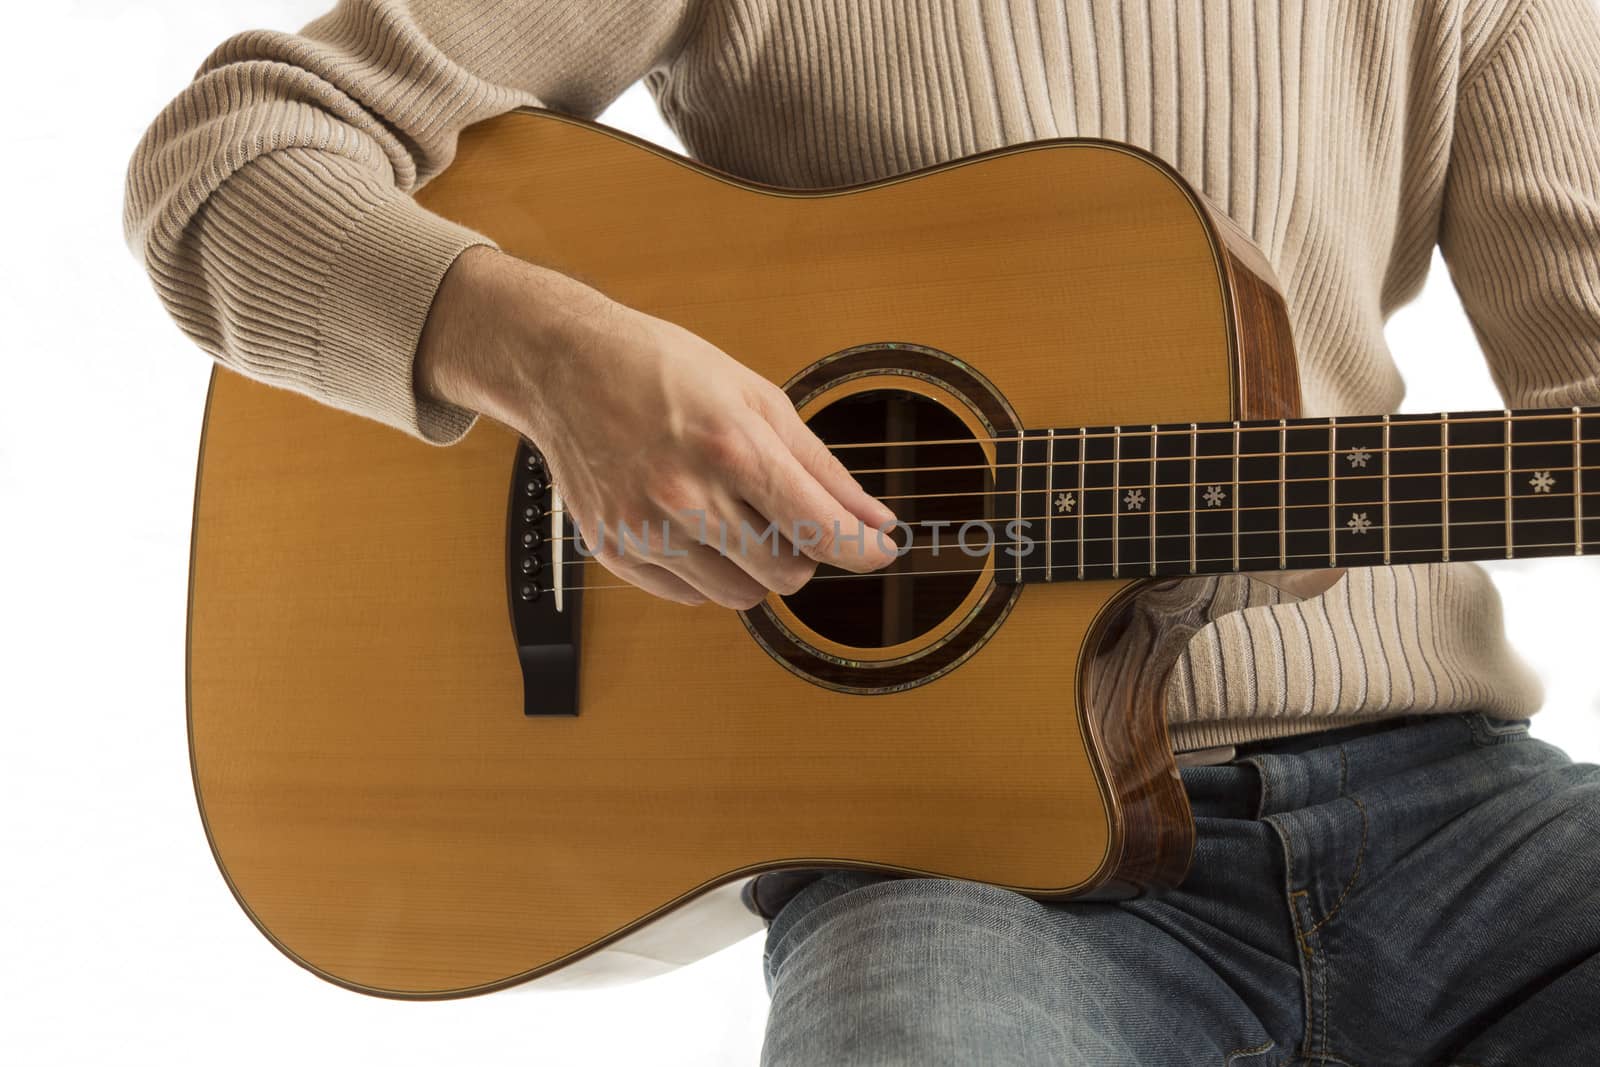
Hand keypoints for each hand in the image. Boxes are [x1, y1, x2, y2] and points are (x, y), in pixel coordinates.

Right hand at [416, 247, 897, 607]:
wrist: (566, 366)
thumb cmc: (664, 370)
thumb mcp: (756, 399)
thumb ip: (821, 468)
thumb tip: (875, 520)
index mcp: (731, 448)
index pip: (820, 530)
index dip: (864, 551)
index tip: (881, 551)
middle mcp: (686, 497)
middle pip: (786, 574)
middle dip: (803, 552)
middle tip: (788, 515)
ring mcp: (645, 529)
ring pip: (740, 595)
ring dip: (754, 567)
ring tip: (734, 515)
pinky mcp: (614, 549)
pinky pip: (690, 595)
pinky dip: (706, 571)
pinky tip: (692, 524)